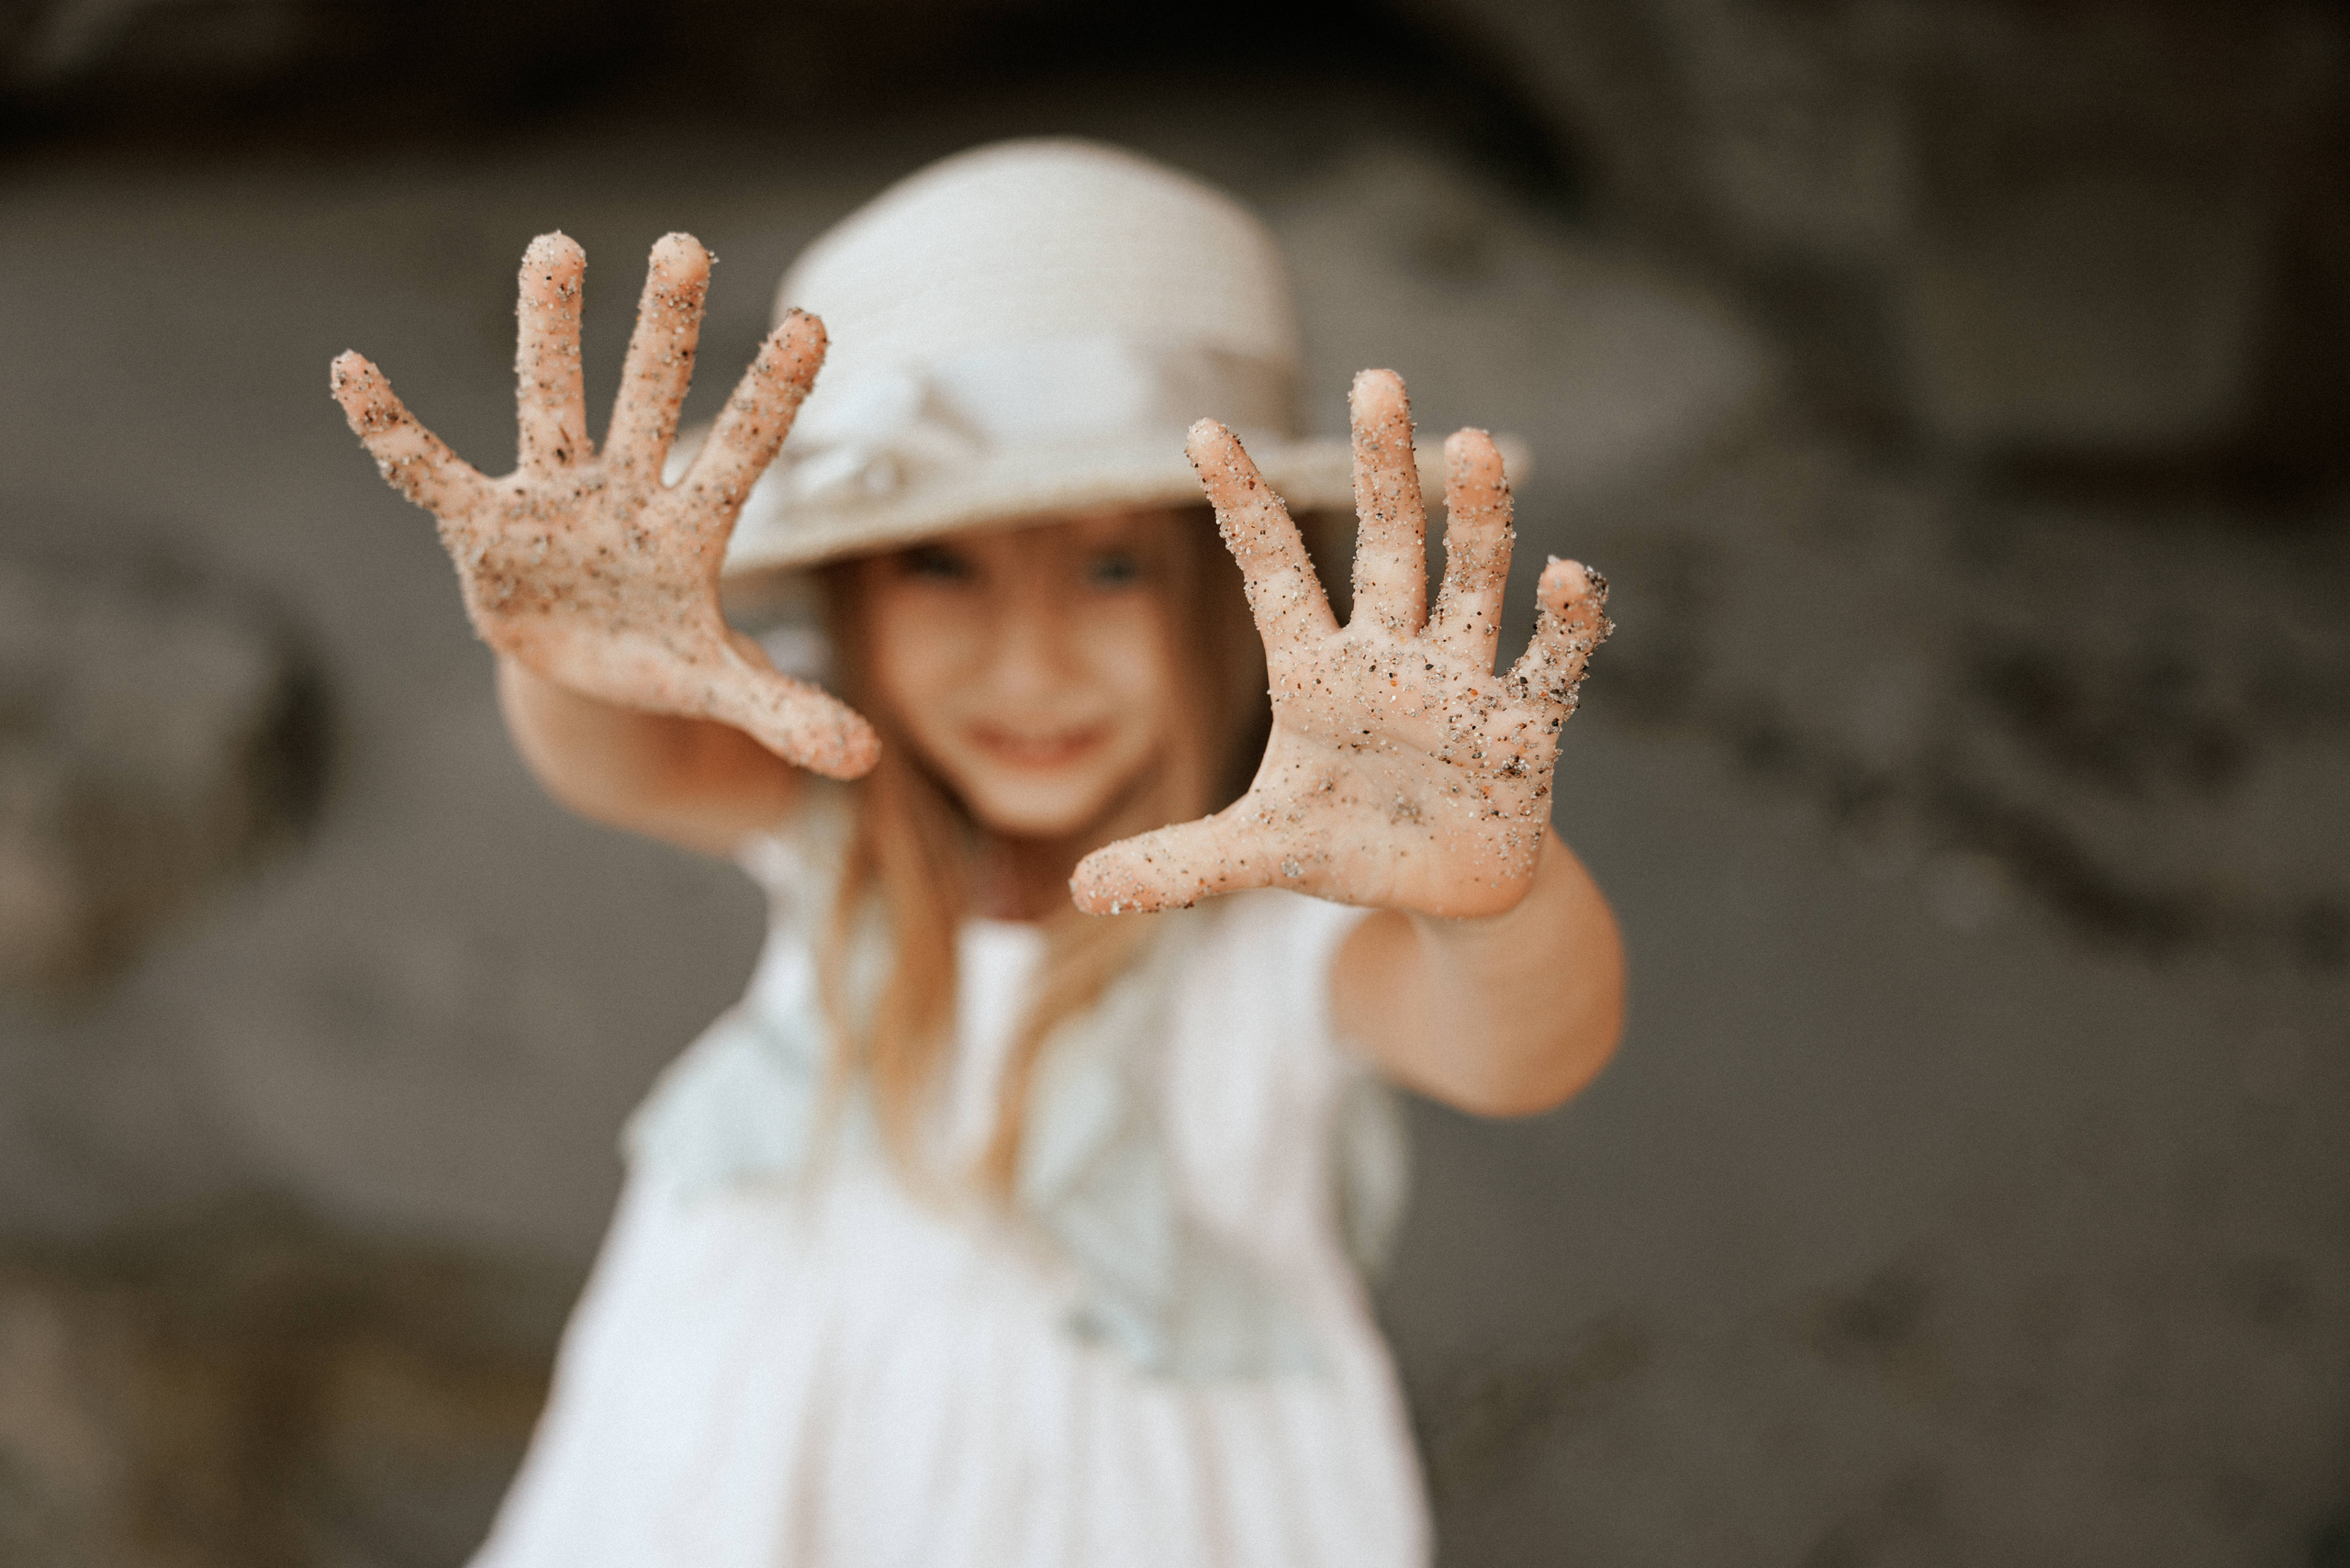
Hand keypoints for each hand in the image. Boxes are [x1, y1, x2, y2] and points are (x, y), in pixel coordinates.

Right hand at [330, 232, 878, 778]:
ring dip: (552, 330)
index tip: (814, 323)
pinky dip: (390, 431)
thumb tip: (863, 761)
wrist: (586, 676)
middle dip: (666, 329)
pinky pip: (429, 472)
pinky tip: (352, 370)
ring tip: (559, 245)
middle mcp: (625, 494)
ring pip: (552, 402)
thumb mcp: (725, 689)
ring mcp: (553, 500)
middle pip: (650, 399)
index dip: (771, 395)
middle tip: (687, 244)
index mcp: (691, 531)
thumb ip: (789, 712)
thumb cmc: (664, 659)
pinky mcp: (484, 527)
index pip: (743, 454)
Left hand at [1073, 369, 1608, 918]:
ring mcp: (1462, 686)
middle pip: (1389, 545)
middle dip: (1384, 466)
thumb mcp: (1260, 853)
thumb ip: (1180, 863)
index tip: (1202, 428)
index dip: (1242, 504)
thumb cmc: (1351, 845)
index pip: (1273, 572)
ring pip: (1470, 582)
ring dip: (1477, 519)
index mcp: (1318, 674)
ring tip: (1474, 443)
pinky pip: (1549, 667)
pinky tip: (1569, 576)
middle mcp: (1392, 658)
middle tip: (1377, 378)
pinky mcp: (1523, 732)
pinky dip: (1563, 626)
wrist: (1447, 892)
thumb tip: (1081, 887)